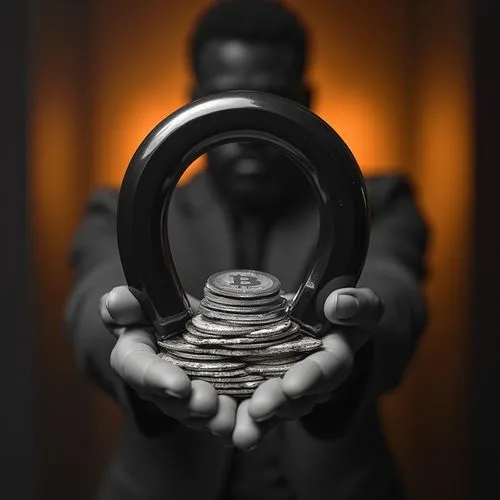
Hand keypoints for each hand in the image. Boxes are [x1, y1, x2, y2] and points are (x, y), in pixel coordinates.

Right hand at [100, 286, 236, 440]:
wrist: (191, 323)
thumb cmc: (164, 313)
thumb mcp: (147, 302)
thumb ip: (130, 303)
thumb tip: (116, 300)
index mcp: (137, 358)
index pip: (137, 368)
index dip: (157, 378)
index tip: (178, 385)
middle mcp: (160, 386)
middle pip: (172, 401)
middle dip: (191, 404)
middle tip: (209, 402)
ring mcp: (189, 400)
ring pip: (200, 417)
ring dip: (216, 420)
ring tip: (230, 417)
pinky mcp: (219, 403)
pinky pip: (228, 418)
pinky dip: (241, 424)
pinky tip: (252, 426)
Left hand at [232, 287, 382, 449]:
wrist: (309, 317)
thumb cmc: (334, 309)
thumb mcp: (357, 303)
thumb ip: (356, 303)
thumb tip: (337, 304)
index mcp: (336, 356)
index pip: (329, 367)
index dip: (312, 376)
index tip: (292, 385)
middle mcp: (313, 382)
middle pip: (298, 398)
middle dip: (277, 403)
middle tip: (258, 408)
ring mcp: (288, 391)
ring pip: (274, 411)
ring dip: (255, 422)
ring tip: (240, 431)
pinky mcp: (264, 392)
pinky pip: (254, 410)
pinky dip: (238, 418)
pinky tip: (222, 426)